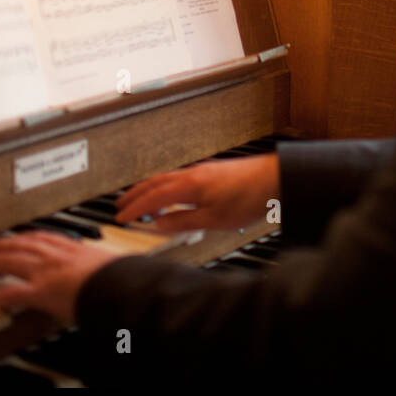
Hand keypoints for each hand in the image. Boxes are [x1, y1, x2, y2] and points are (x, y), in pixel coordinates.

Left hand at [0, 232, 121, 325]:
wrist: (123, 286)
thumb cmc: (124, 279)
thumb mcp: (112, 266)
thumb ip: (103, 268)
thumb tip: (110, 273)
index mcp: (74, 248)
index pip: (43, 238)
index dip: (23, 238)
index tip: (13, 238)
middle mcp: (57, 255)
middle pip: (19, 244)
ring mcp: (46, 271)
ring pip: (8, 261)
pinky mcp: (40, 291)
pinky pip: (8, 293)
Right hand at [114, 153, 278, 230]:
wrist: (275, 178)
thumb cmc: (249, 197)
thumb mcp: (214, 219)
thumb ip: (184, 221)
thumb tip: (161, 224)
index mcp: (189, 185)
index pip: (153, 197)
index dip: (135, 208)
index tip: (121, 217)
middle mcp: (192, 174)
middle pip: (155, 182)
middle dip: (135, 194)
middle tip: (120, 205)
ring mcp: (202, 171)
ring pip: (167, 178)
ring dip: (151, 189)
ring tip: (142, 202)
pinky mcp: (212, 173)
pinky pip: (180, 178)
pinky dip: (167, 187)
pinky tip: (174, 197)